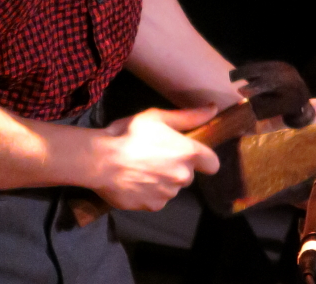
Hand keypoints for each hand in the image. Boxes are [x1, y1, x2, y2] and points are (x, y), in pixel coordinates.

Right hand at [89, 106, 219, 211]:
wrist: (101, 160)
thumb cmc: (129, 133)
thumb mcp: (157, 117)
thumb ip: (188, 116)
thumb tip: (213, 109)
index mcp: (187, 153)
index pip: (213, 163)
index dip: (204, 158)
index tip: (189, 153)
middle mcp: (182, 177)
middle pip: (188, 174)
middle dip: (177, 166)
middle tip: (156, 154)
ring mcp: (168, 194)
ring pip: (172, 187)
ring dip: (163, 179)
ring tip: (141, 167)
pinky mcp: (153, 206)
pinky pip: (157, 199)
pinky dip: (150, 192)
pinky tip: (135, 180)